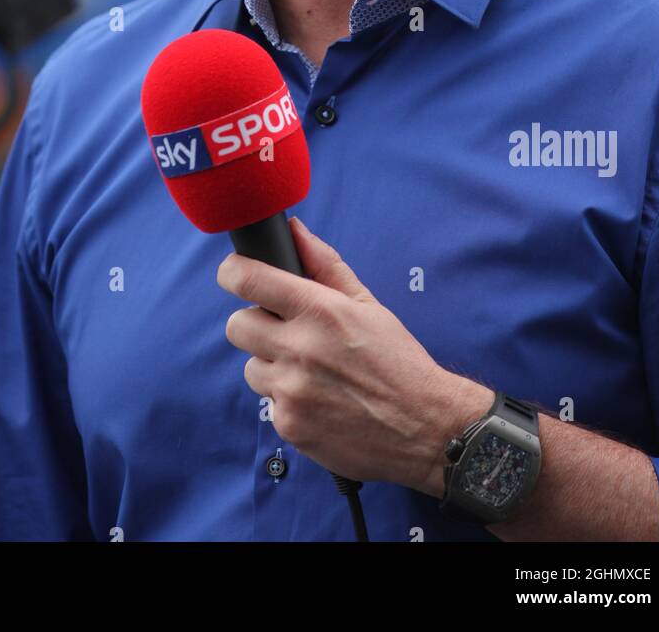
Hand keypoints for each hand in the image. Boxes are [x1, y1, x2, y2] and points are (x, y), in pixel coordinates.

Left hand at [216, 215, 481, 489]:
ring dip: (271, 365)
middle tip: (282, 330)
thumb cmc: (398, 361)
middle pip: (236, 325)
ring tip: (309, 371)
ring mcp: (291, 391)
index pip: (248, 280)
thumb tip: (294, 231)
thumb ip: (325, 266)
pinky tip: (319, 399)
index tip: (235, 274)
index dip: (233, 272)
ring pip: (251, 367)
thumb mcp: (367, 304)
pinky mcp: (290, 426)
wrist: (424, 427)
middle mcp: (300, 349)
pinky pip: (269, 403)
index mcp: (320, 311)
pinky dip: (287, 399)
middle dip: (255, 323)